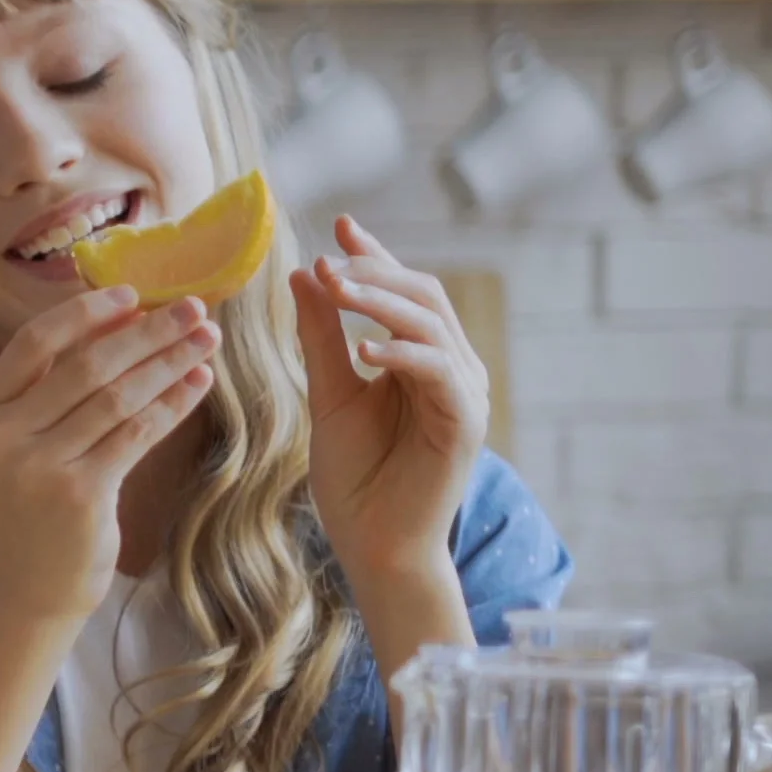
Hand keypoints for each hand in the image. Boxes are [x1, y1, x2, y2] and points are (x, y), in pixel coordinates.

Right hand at [0, 285, 219, 626]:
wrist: (34, 583)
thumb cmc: (37, 501)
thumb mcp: (26, 440)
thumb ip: (55, 387)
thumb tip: (124, 318)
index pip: (34, 343)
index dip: (86, 313)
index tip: (134, 293)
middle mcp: (3, 437)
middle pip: (85, 366)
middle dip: (147, 332)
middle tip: (194, 308)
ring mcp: (39, 467)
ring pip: (117, 397)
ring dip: (169, 362)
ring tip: (207, 339)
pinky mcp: (80, 494)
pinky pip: (136, 434)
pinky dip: (173, 403)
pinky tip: (199, 382)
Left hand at [291, 216, 488, 589]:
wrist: (375, 545)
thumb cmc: (355, 477)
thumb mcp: (329, 394)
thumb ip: (320, 337)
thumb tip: (306, 273)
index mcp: (420, 358)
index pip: (403, 293)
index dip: (376, 257)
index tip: (342, 225)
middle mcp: (451, 368)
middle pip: (424, 296)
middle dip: (377, 273)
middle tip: (331, 261)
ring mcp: (464, 393)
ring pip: (433, 325)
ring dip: (383, 303)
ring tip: (337, 290)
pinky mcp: (465, 423)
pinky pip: (439, 372)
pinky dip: (402, 354)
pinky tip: (363, 348)